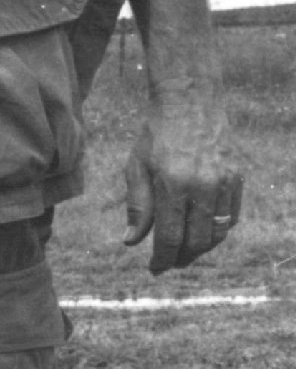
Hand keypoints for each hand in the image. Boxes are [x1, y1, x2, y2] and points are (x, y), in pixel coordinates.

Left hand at [123, 86, 242, 273]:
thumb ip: (137, 205)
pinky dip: (217, 231)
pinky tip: (202, 231)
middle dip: (180, 258)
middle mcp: (202, 186)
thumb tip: (131, 241)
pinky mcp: (236, 179)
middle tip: (168, 262)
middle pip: (196, 241)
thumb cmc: (157, 133)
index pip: (171, 237)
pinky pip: (230, 218)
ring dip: (200, 248)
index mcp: (173, 183)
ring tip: (184, 250)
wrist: (190, 100)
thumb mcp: (137, 164)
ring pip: (216, 234)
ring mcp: (223, 183)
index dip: (162, 259)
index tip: (154, 269)